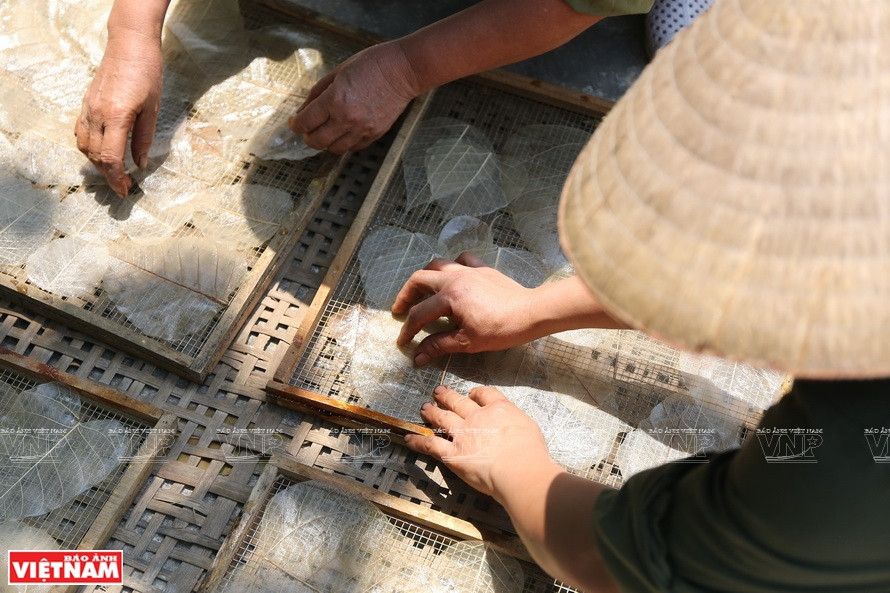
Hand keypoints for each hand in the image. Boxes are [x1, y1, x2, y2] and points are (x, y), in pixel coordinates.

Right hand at [75, 36, 162, 195]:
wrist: (129, 45)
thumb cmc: (148, 74)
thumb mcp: (152, 110)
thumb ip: (144, 139)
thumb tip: (140, 164)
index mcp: (116, 116)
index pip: (110, 157)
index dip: (116, 178)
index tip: (125, 190)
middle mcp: (97, 114)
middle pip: (95, 156)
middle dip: (108, 175)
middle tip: (123, 186)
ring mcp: (88, 108)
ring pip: (84, 146)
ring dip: (97, 163)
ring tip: (114, 172)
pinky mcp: (86, 103)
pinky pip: (80, 132)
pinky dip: (88, 147)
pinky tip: (100, 152)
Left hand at [288, 40, 420, 153]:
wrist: (402, 71)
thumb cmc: (370, 64)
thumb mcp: (337, 71)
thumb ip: (318, 92)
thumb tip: (304, 111)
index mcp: (334, 100)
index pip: (306, 122)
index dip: (295, 124)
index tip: (294, 122)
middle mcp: (347, 119)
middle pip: (317, 142)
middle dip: (308, 136)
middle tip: (308, 129)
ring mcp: (362, 129)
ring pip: (334, 149)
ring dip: (326, 142)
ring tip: (327, 131)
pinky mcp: (375, 134)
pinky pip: (353, 147)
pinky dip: (344, 143)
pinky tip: (344, 132)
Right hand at [391, 253, 541, 364]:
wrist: (530, 313)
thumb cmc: (501, 330)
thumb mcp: (467, 342)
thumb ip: (439, 346)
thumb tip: (418, 357)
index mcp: (449, 297)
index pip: (420, 314)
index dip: (408, 330)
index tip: (404, 342)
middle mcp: (455, 278)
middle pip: (419, 279)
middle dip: (406, 295)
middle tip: (400, 309)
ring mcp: (469, 270)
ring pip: (438, 264)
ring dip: (425, 277)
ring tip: (421, 291)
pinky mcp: (483, 268)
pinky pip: (462, 259)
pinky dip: (452, 265)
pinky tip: (452, 276)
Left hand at [405, 385, 559, 498]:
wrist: (517, 467)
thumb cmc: (530, 451)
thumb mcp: (529, 428)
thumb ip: (517, 425)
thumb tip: (515, 430)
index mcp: (498, 409)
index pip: (486, 394)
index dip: (478, 392)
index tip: (473, 392)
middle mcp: (477, 417)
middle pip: (458, 402)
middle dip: (447, 396)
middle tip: (438, 391)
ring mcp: (462, 435)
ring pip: (442, 418)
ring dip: (432, 412)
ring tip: (424, 408)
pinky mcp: (452, 454)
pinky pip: (431, 445)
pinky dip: (418, 442)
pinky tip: (409, 438)